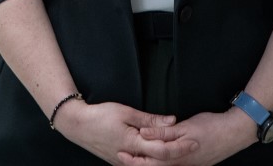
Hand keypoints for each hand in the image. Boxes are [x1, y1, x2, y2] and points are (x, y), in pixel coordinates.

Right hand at [55, 99, 198, 164]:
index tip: (194, 142)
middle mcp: (130, 158)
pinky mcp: (120, 161)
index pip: (163, 151)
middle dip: (178, 156)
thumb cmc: (101, 116)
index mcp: (134, 144)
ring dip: (167, 160)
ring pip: (150, 165)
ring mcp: (124, 162)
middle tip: (194, 146)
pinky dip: (154, 161)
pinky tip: (161, 156)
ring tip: (182, 151)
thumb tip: (171, 121)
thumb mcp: (126, 112)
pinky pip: (141, 164)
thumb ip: (150, 119)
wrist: (78, 126)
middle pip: (159, 163)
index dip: (180, 147)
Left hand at [121, 107, 257, 165]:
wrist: (233, 133)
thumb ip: (163, 131)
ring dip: (149, 163)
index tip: (120, 153)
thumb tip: (144, 133)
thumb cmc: (210, 127)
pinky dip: (161, 163)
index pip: (149, 162)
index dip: (134, 159)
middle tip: (123, 156)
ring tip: (137, 157)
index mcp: (175, 157)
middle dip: (138, 164)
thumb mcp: (184, 126)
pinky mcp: (193, 164)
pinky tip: (159, 158)